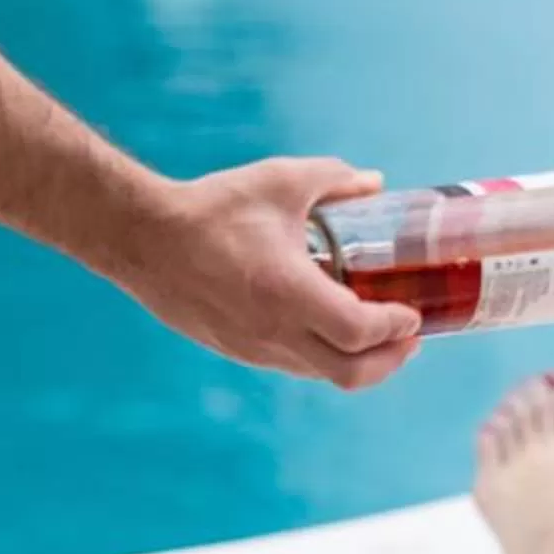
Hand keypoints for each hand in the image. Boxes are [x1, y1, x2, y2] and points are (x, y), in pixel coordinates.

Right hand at [114, 158, 422, 389]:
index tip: (414, 312)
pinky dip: (324, 357)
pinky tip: (332, 331)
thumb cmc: (212, 207)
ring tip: (382, 337)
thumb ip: (335, 180)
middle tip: (411, 337)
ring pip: (319, 374)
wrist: (139, 236)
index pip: (359, 332)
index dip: (396, 327)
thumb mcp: (281, 181)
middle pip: (349, 372)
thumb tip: (376, 182)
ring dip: (359, 362)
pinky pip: (292, 365)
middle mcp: (271, 330)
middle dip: (390, 359)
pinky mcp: (233, 349)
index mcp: (288, 292)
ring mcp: (250, 346)